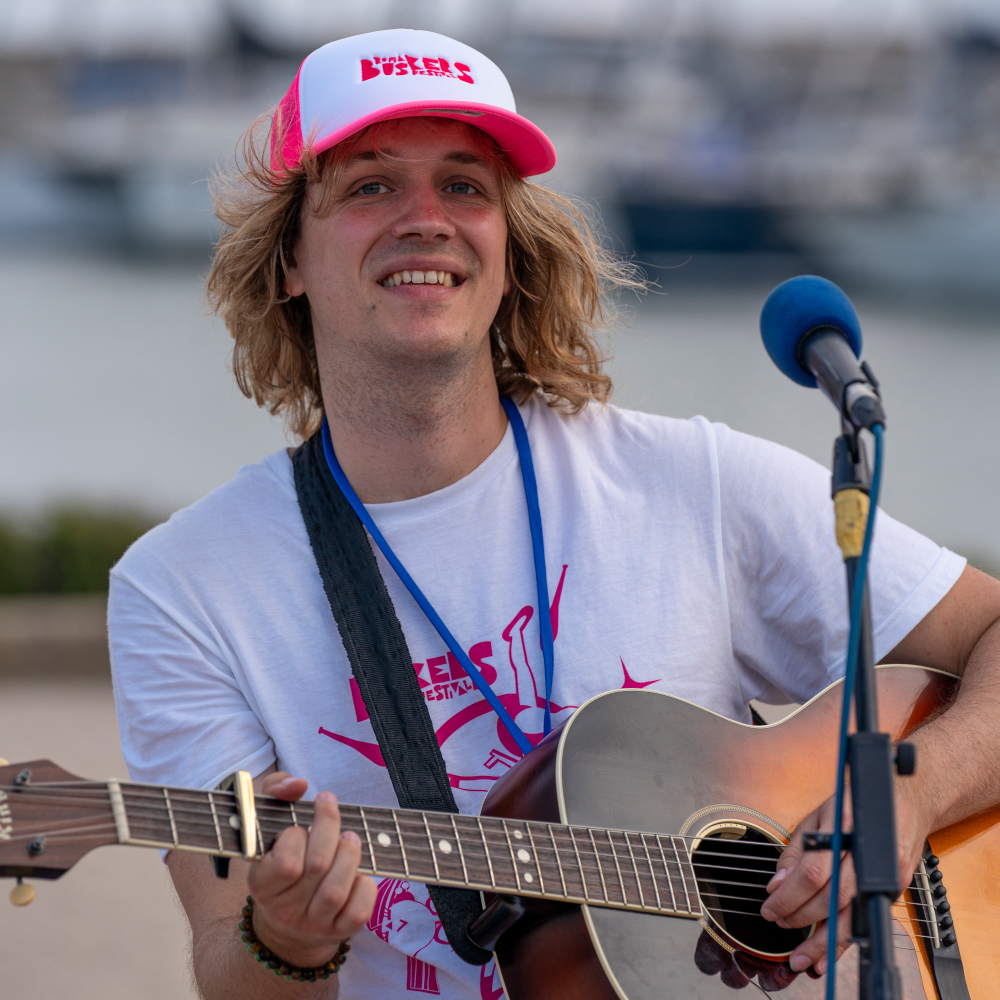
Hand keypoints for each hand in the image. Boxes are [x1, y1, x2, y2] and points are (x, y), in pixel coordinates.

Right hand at [246, 772, 376, 967]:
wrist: (288, 922)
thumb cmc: (281, 856)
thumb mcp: (268, 822)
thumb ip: (276, 790)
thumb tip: (298, 784)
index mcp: (262, 885)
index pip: (285, 863)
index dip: (297, 836)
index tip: (299, 824)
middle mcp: (285, 910)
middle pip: (317, 866)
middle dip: (331, 829)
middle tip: (331, 810)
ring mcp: (313, 924)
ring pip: (337, 889)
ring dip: (350, 854)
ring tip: (350, 838)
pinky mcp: (339, 932)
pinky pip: (358, 911)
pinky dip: (365, 887)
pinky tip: (358, 873)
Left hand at [759, 782, 929, 974]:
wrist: (906, 800)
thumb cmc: (856, 804)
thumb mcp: (818, 816)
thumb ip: (796, 851)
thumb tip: (776, 885)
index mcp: (843, 825)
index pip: (813, 870)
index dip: (789, 894)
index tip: (769, 907)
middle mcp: (868, 852)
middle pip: (831, 896)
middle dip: (800, 916)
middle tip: (778, 924)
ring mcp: (886, 872)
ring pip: (851, 916)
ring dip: (823, 942)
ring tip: (801, 958)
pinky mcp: (896, 888)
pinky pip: (865, 919)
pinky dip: (845, 941)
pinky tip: (828, 956)